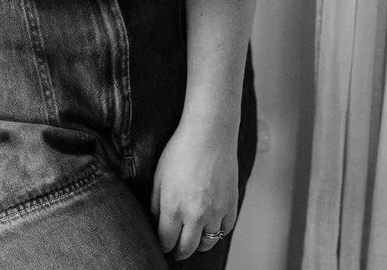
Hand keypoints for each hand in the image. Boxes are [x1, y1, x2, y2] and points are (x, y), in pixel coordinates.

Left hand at [150, 122, 237, 260]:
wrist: (209, 134)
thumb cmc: (181, 150)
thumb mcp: (159, 176)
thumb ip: (155, 203)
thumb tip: (156, 222)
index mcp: (173, 207)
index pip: (166, 241)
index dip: (163, 244)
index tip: (162, 243)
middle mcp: (194, 215)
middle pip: (186, 249)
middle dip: (178, 251)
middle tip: (175, 249)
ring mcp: (215, 212)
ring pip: (207, 244)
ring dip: (198, 243)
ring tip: (193, 237)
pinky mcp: (231, 206)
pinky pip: (225, 230)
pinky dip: (217, 231)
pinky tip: (210, 224)